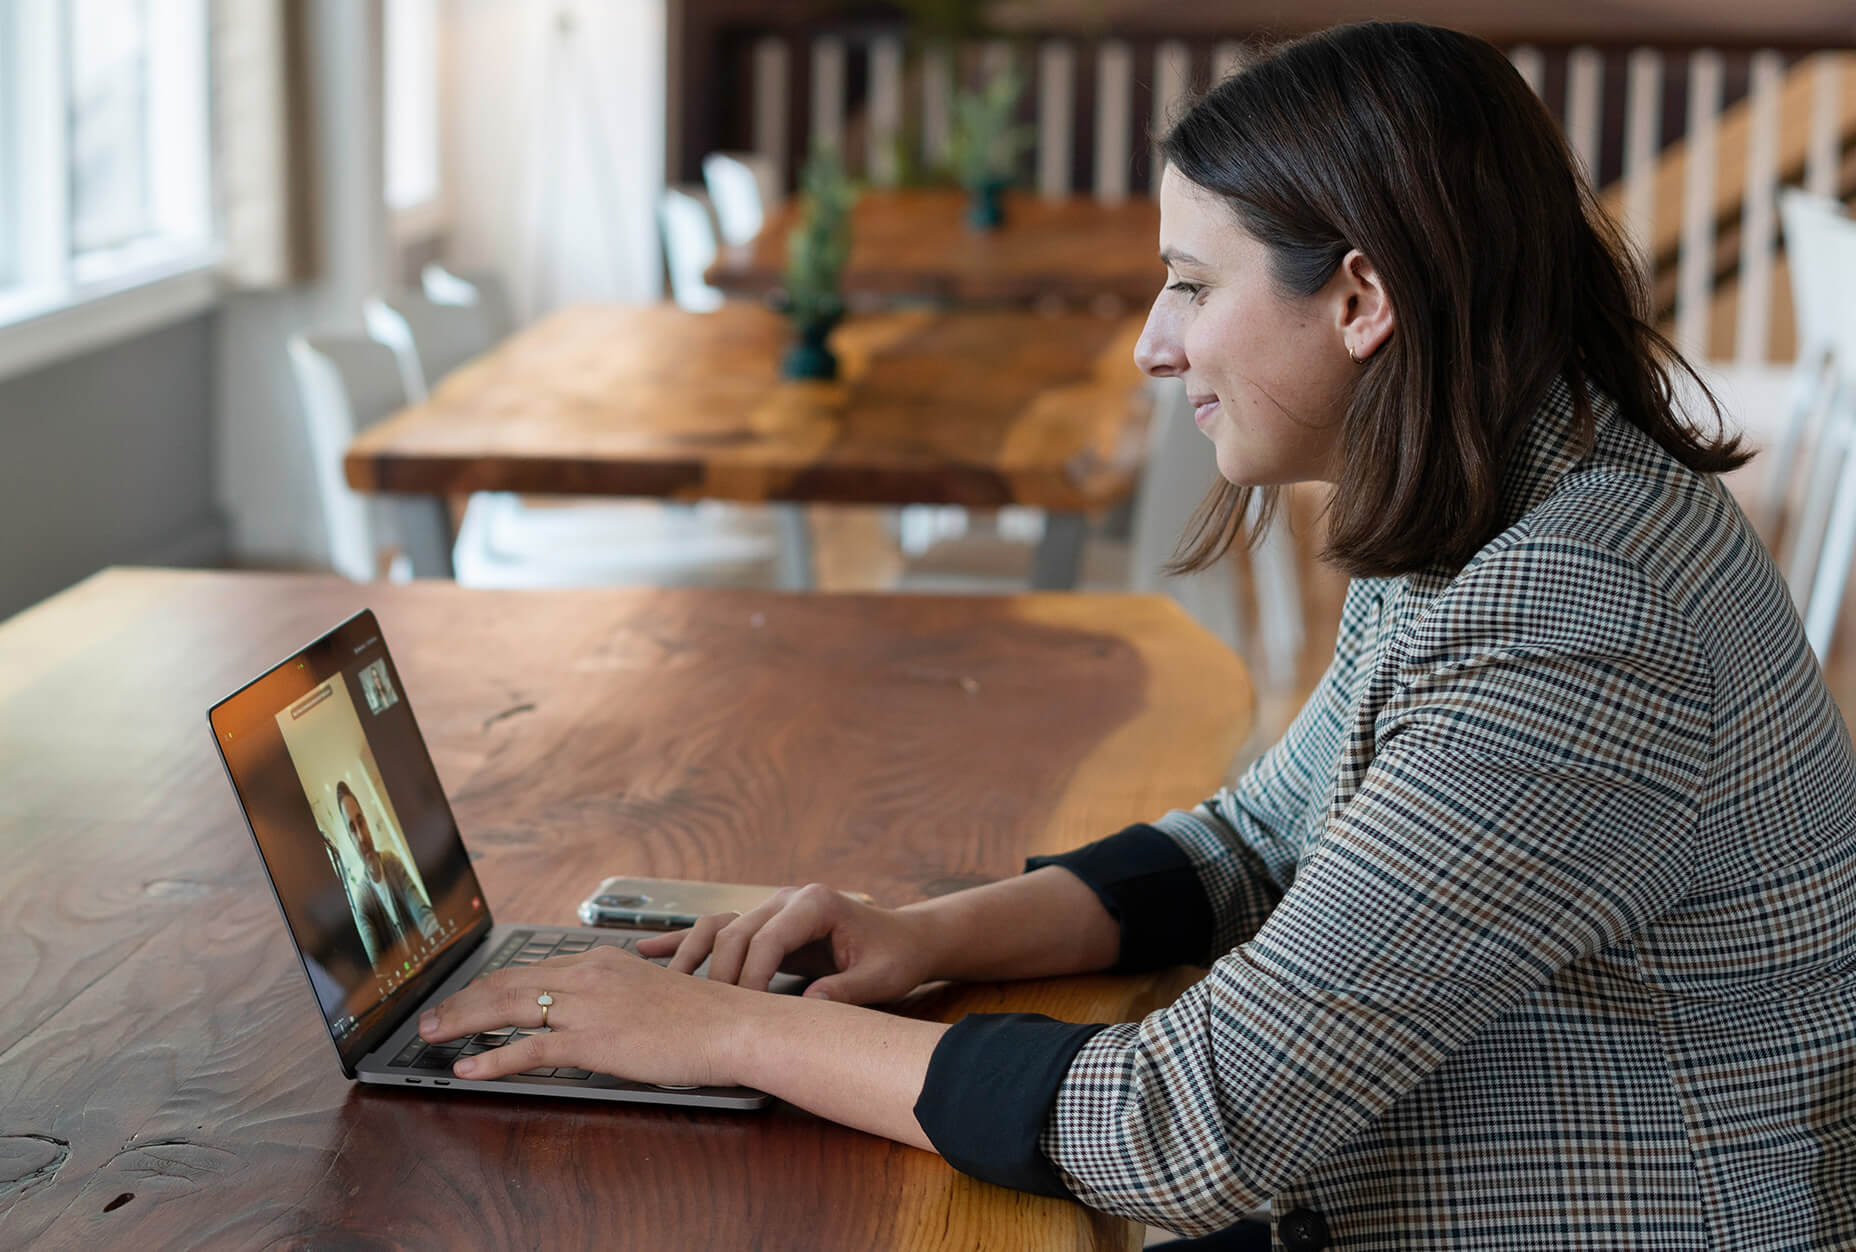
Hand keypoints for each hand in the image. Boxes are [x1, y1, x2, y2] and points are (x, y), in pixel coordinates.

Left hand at [417, 946, 744, 1086]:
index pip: (530, 970)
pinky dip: (493, 1059)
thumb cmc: (704, 1016)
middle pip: (507, 982)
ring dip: (462, 1022)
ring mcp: (589, 1006)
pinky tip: (469, 1068)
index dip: (489, 985)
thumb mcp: (652, 992)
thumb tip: (591, 1015)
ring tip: (433, 1035)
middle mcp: (588, 975)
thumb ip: (615, 996)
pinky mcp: (594, 1040)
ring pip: (508, 1008)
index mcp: (601, 961)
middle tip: (431, 1017)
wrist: (732, 1025)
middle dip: (462, 1000)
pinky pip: (530, 1050)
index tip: (466, 997)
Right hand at [634, 883, 935, 1003]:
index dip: (751, 977)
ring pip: (718, 928)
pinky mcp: (763, 923)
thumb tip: (811, 1007)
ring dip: (690, 956)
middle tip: (708, 1016)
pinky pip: (717, 930)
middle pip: (736, 933)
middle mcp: (787, 899)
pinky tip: (647, 951)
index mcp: (816, 903)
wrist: (904, 938)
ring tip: (661, 984)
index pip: (768, 938)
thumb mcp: (880, 977)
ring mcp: (771, 908)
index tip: (744, 1013)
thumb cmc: (895, 957)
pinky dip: (683, 941)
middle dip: (719, 975)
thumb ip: (847, 990)